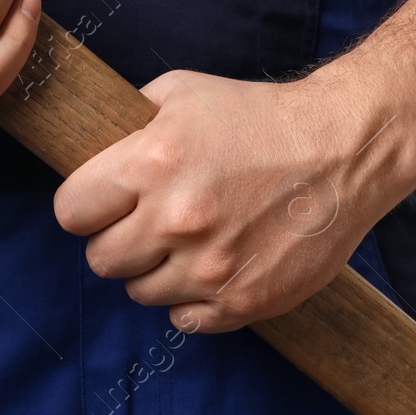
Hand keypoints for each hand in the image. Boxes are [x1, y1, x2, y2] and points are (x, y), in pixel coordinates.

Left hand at [53, 69, 415, 332]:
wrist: (345, 148)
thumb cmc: (261, 116)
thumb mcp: (182, 93)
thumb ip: (129, 124)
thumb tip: (89, 152)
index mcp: (152, 163)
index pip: (70, 212)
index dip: (85, 206)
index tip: (103, 202)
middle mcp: (176, 220)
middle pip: (100, 259)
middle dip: (117, 239)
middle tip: (149, 221)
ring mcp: (210, 267)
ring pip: (140, 292)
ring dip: (156, 270)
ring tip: (190, 239)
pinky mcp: (243, 301)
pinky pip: (184, 320)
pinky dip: (191, 300)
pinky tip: (214, 265)